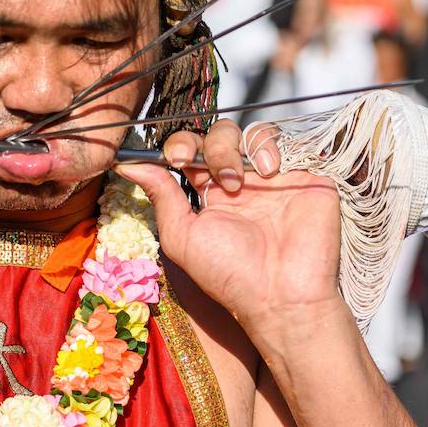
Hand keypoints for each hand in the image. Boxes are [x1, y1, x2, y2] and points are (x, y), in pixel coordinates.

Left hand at [116, 119, 342, 333]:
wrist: (280, 294)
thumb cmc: (229, 274)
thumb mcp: (182, 235)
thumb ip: (161, 195)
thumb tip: (127, 165)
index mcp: (209, 195)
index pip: (190, 152)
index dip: (180, 145)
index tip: (175, 158)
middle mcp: (240, 182)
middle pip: (218, 136)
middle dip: (211, 146)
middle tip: (216, 177)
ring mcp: (271, 178)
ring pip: (248, 132)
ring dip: (236, 147)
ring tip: (241, 180)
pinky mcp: (301, 175)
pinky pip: (282, 141)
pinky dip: (267, 146)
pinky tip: (268, 172)